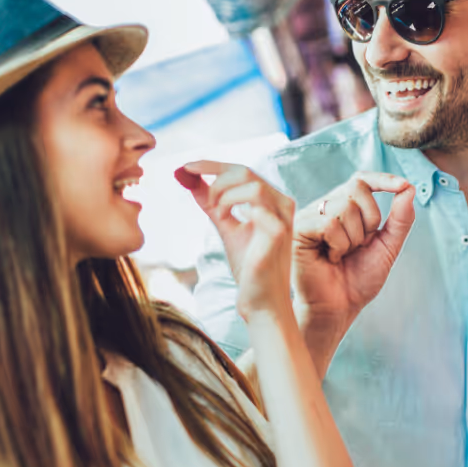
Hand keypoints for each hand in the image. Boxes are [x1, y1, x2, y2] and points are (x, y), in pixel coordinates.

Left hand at [178, 162, 295, 320]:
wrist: (261, 301)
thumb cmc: (249, 267)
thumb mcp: (226, 227)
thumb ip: (212, 203)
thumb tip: (189, 178)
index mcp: (272, 201)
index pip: (242, 171)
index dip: (212, 165)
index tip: (185, 166)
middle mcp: (282, 204)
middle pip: (245, 171)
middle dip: (215, 180)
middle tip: (203, 202)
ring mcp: (282, 217)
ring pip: (252, 183)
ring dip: (224, 193)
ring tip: (215, 213)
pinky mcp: (279, 233)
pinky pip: (257, 206)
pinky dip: (233, 206)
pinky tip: (225, 219)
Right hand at [293, 172, 416, 328]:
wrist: (339, 308)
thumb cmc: (358, 280)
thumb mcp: (387, 248)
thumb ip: (400, 220)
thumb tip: (408, 188)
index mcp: (344, 208)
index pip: (362, 180)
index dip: (382, 178)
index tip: (403, 185)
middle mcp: (325, 207)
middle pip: (356, 189)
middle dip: (369, 220)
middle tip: (359, 246)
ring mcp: (310, 216)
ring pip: (343, 207)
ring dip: (353, 238)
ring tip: (342, 255)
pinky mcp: (298, 229)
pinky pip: (329, 223)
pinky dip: (338, 244)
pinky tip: (331, 258)